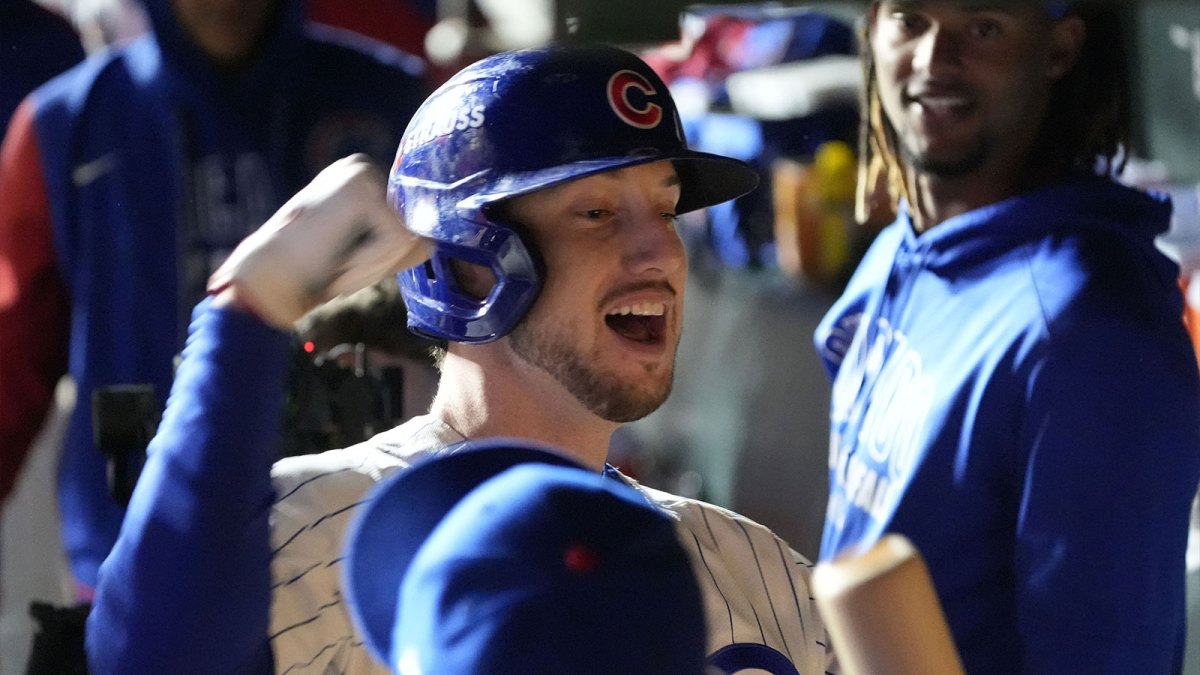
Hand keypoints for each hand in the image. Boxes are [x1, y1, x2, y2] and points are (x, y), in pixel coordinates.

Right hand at [207, 154, 430, 328]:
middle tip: (336, 263)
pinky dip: (370, 261)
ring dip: (375, 264)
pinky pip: (398, 242)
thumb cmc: (310, 271)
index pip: (407, 223)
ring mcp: (364, 177)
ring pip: (409, 238)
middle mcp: (364, 168)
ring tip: (336, 261)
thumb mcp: (364, 253)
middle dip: (381, 261)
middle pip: (414, 230)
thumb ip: (397, 244)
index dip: (383, 257)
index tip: (341, 263)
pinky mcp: (365, 195)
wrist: (266, 278)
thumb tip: (434, 240)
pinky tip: (338, 257)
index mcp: (361, 179)